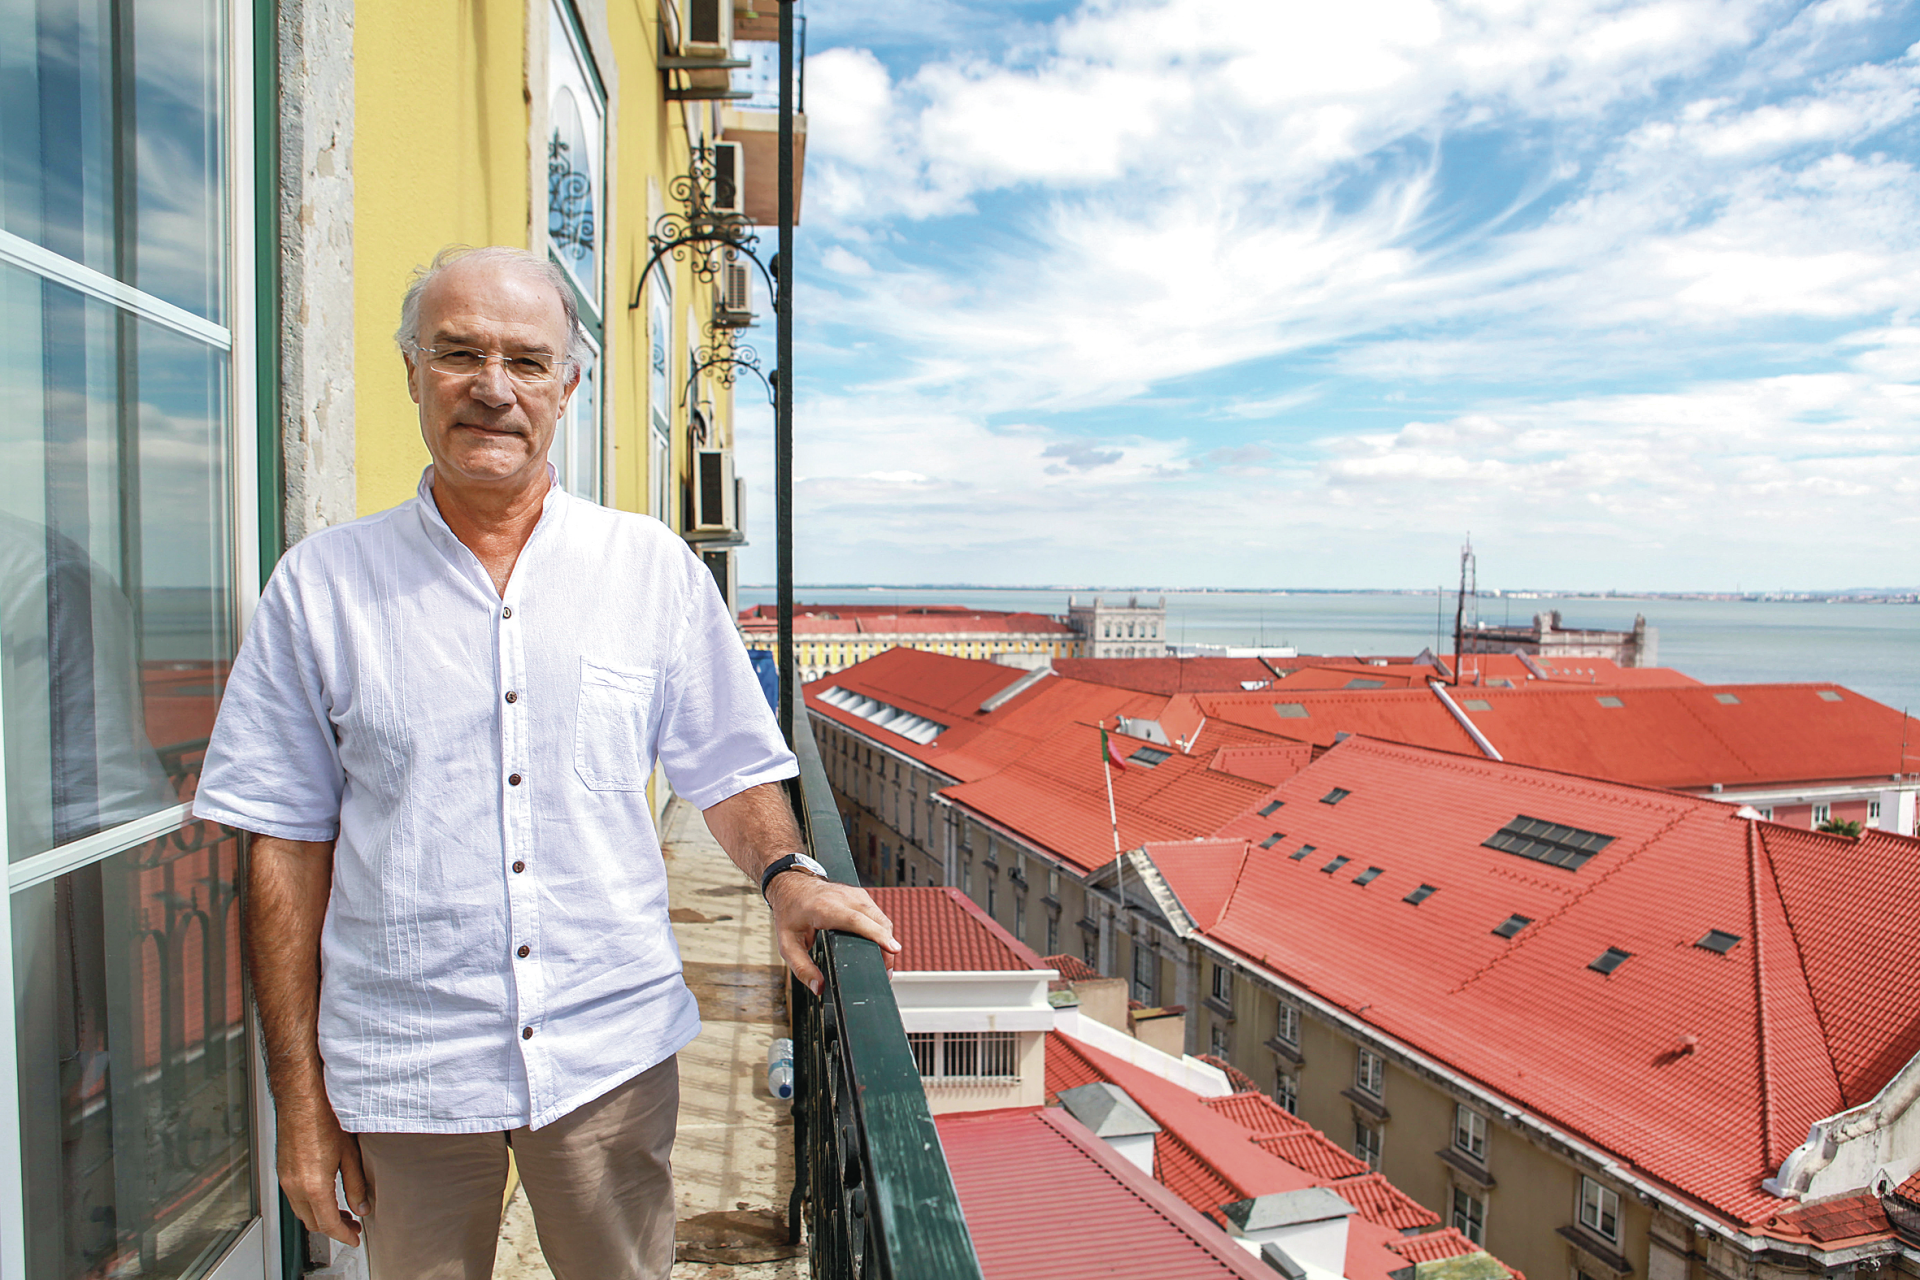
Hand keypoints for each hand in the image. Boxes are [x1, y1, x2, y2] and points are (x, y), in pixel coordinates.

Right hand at [277, 1088, 369, 1247]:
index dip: (343, 1235)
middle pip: (312, 1222)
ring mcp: (285, 1179)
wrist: (301, 1099)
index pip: (328, 1224)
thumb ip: (356, 1185)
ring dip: (321, 1217)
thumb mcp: (350, 1154)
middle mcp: (295, 1186)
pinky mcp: (282, 1171)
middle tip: (352, 1227)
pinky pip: (295, 1199)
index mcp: (314, 1185)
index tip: (355, 1238)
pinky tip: (325, 1197)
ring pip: (302, 1212)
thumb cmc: (325, 1118)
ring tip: (342, 1213)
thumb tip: (362, 1207)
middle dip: (333, 1229)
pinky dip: (310, 1205)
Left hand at [765, 873, 900, 995]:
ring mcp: (853, 893)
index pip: (857, 921)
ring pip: (880, 916)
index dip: (877, 935)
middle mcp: (842, 897)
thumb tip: (818, 987)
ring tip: (884, 963)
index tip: (893, 949)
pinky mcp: (860, 894)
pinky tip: (879, 944)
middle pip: (875, 920)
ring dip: (887, 938)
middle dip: (887, 945)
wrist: (792, 885)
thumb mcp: (788, 944)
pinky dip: (882, 929)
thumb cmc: (790, 913)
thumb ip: (802, 968)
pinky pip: (877, 913)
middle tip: (886, 971)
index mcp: (824, 908)